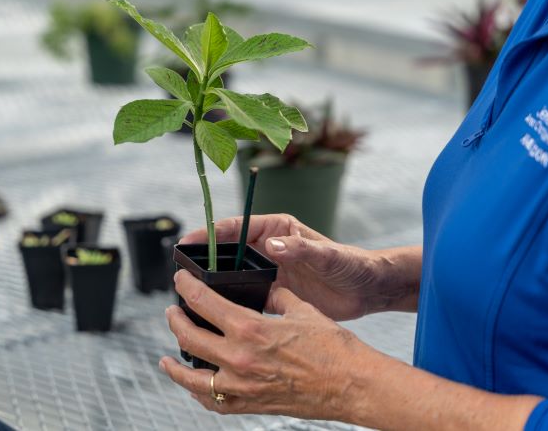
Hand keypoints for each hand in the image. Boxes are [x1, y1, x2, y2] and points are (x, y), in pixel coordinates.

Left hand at [161, 270, 371, 419]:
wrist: (352, 384)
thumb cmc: (333, 347)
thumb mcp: (301, 309)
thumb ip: (275, 297)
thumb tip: (264, 290)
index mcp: (250, 329)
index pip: (204, 302)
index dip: (185, 288)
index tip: (178, 282)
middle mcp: (239, 359)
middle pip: (189, 337)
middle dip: (175, 321)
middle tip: (172, 312)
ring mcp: (242, 386)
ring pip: (193, 378)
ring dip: (175, 366)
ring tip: (167, 358)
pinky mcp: (252, 404)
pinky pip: (214, 403)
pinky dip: (199, 394)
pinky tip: (195, 386)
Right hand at [181, 214, 386, 319]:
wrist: (368, 290)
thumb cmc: (352, 265)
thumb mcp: (327, 256)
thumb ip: (301, 249)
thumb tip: (274, 246)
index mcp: (277, 230)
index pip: (236, 228)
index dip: (210, 234)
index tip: (188, 242)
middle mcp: (269, 248)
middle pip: (227, 252)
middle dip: (204, 260)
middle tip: (180, 273)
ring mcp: (269, 272)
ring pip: (232, 276)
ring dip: (214, 285)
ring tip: (190, 297)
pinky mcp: (273, 294)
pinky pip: (245, 297)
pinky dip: (231, 304)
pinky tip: (215, 319)